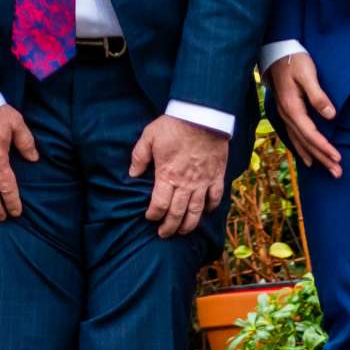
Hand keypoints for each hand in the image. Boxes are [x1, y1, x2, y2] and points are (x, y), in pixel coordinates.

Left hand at [130, 113, 228, 238]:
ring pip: (196, 211)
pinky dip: (210, 208)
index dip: (153, 216)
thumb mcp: (149, 136)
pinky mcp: (216, 176)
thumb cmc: (174, 125)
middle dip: (169, 227)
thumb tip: (132, 174)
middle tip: (163, 234)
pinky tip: (205, 212)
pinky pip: (215, 198)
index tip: (150, 217)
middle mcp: (185, 184)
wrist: (203, 115)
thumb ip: (139, 157)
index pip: (159, 205)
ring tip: (182, 232)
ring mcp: (203, 182)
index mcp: (167, 175)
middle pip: (177, 214)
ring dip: (188, 225)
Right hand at [266, 51, 340, 177]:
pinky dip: (302, 149)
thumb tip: (331, 116)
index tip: (338, 158)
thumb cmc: (294, 60)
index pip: (310, 134)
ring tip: (327, 170)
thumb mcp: (308, 74)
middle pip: (306, 143)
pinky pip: (294, 137)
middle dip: (323, 159)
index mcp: (292, 108)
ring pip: (300, 142)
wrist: (276, 52)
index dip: (324, 147)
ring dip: (315, 157)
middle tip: (338, 173)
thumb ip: (318, 96)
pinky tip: (309, 159)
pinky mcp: (287, 113)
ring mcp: (285, 115)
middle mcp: (287, 115)